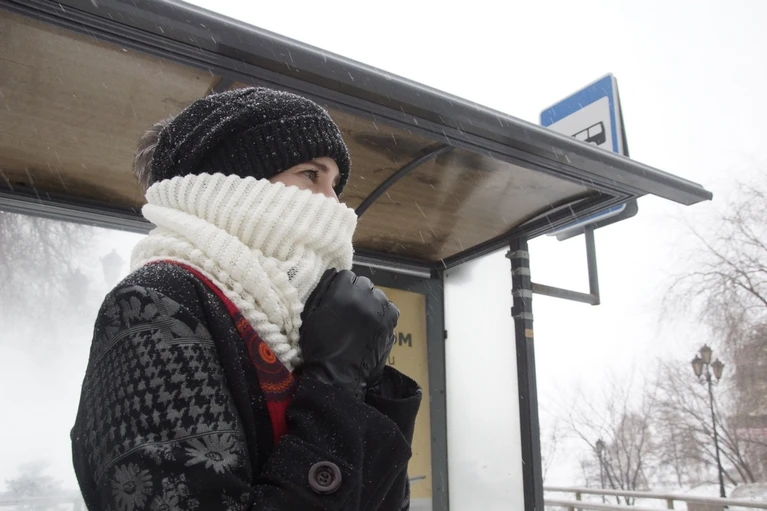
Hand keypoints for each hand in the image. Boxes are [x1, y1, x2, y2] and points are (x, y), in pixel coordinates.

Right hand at [299, 269, 398, 398]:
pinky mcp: (391, 324)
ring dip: (371, 303)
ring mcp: (380, 311)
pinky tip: (373, 325)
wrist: (337, 377)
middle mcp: (365, 297)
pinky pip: (390, 309)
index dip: (341, 287)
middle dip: (357, 293)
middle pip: (363, 284)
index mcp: (343, 293)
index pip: (346, 275)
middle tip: (349, 311)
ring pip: (378, 296)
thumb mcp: (311, 315)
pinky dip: (383, 314)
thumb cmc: (318, 347)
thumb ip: (323, 290)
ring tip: (361, 320)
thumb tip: (334, 273)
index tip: (338, 299)